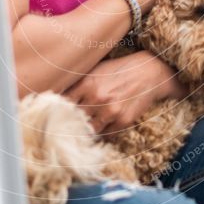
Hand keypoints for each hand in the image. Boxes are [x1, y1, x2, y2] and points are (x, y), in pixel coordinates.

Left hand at [61, 51, 185, 134]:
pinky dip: (103, 133)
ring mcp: (111, 111)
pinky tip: (101, 129)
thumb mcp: (96, 70)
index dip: (57, 111)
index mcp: (87, 83)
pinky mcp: (123, 121)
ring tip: (82, 132)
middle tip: (64, 129)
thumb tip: (58, 96)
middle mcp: (97, 98)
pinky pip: (107, 134)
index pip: (63, 104)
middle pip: (74, 120)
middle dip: (69, 124)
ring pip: (90, 130)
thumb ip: (78, 83)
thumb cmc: (119, 69)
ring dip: (86, 131)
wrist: (149, 72)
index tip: (54, 116)